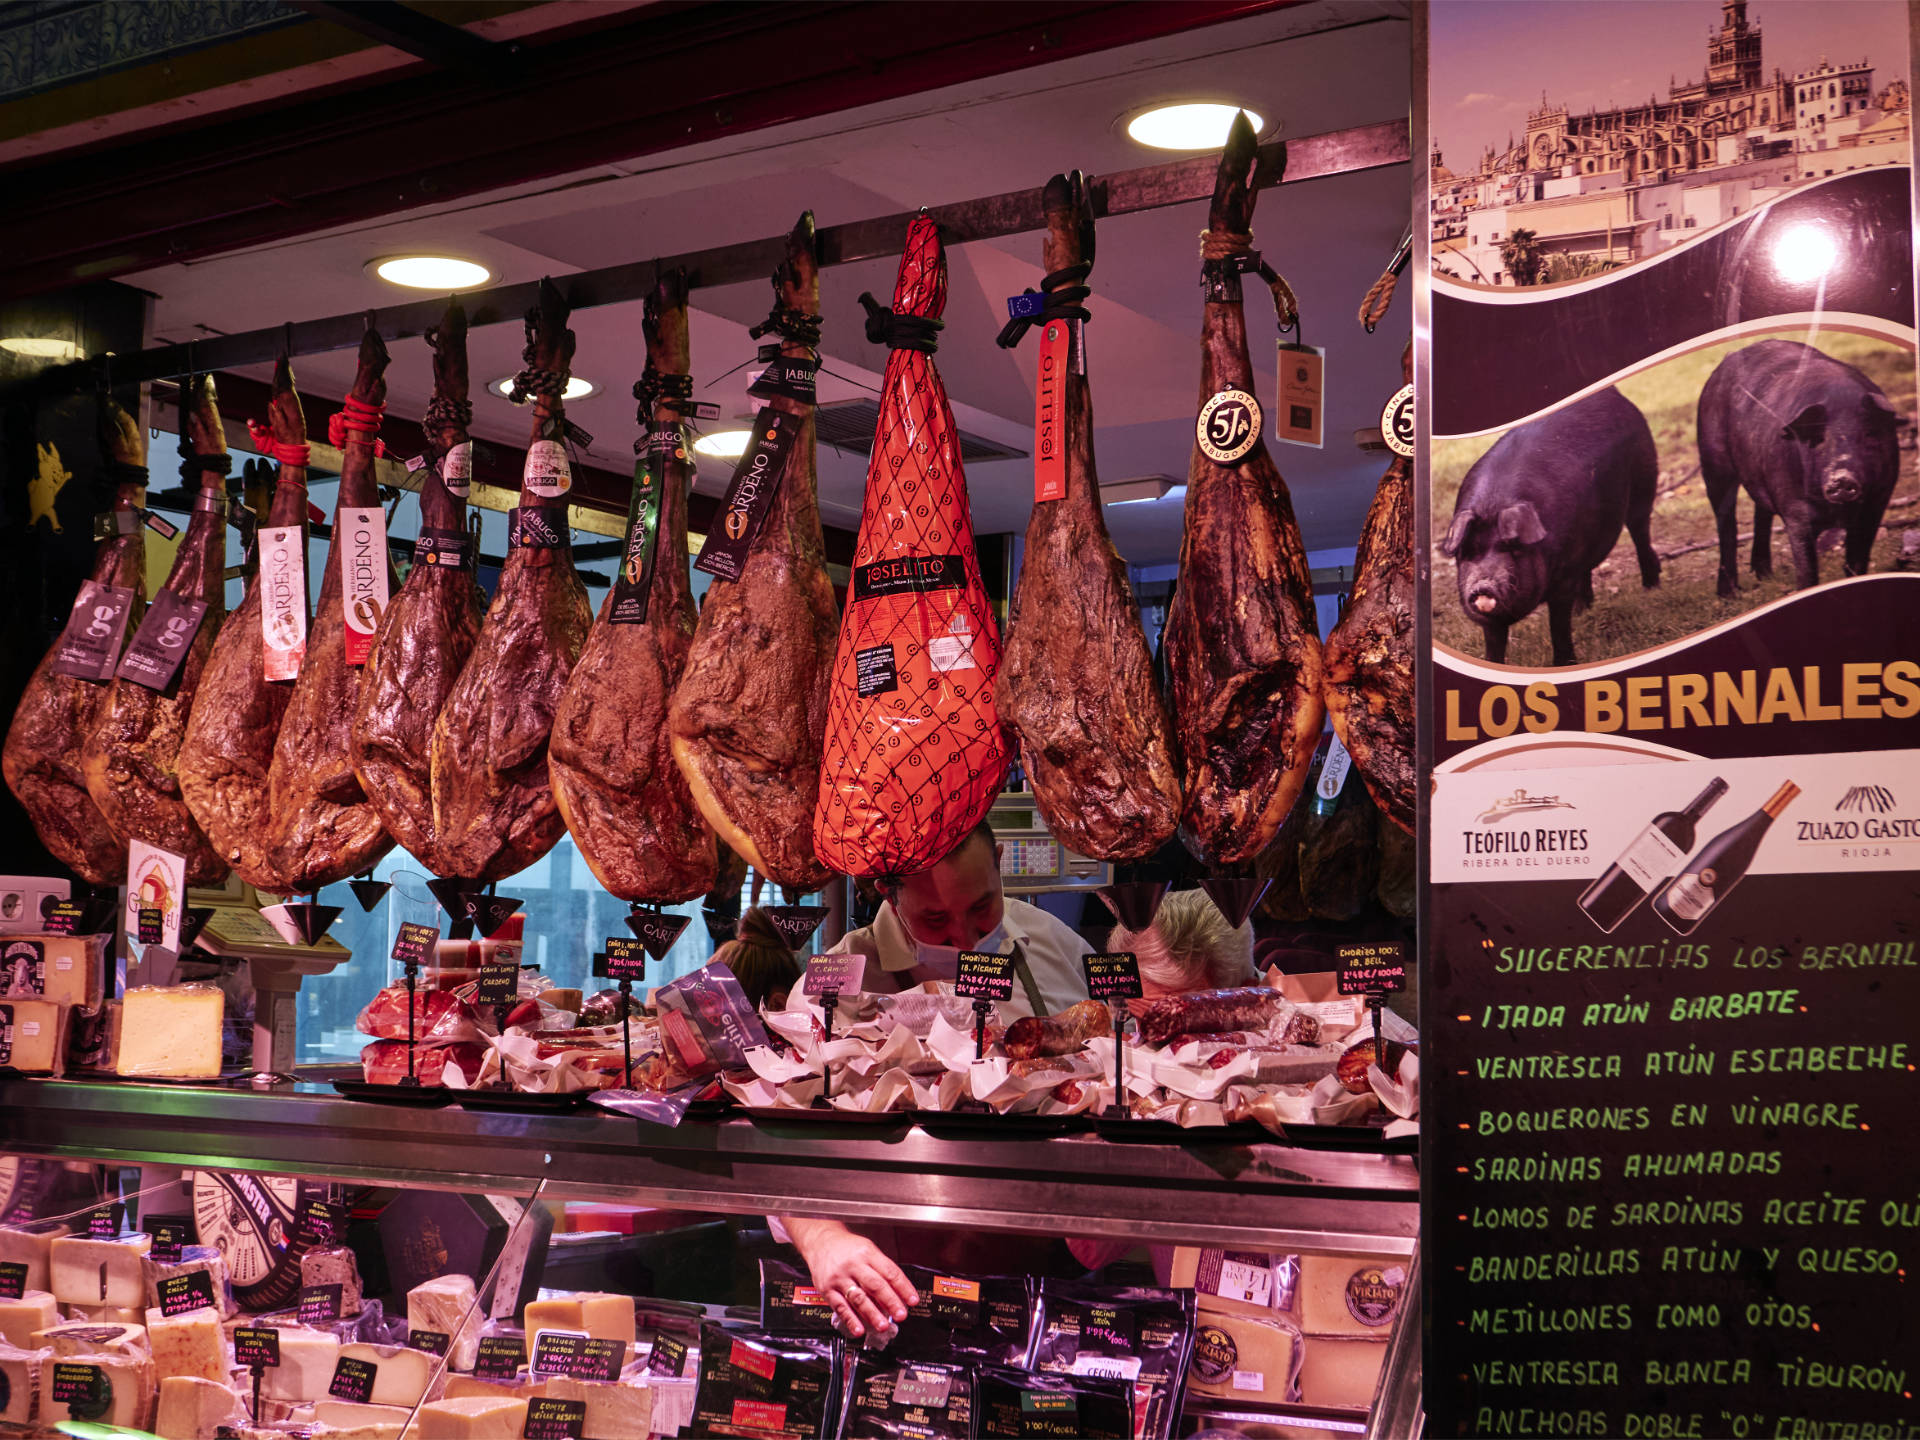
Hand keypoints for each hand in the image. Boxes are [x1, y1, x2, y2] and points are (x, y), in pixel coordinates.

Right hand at [782, 1217, 917, 1338]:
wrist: (820, 1242)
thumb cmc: (847, 1248)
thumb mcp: (867, 1250)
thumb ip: (881, 1270)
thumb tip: (898, 1294)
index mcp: (868, 1253)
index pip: (889, 1271)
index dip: (903, 1287)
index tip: (913, 1301)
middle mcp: (854, 1265)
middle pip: (875, 1285)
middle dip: (890, 1302)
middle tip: (900, 1315)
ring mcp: (839, 1278)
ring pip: (858, 1298)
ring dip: (872, 1314)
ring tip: (883, 1326)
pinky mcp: (827, 1290)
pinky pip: (840, 1307)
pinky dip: (851, 1320)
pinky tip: (859, 1329)